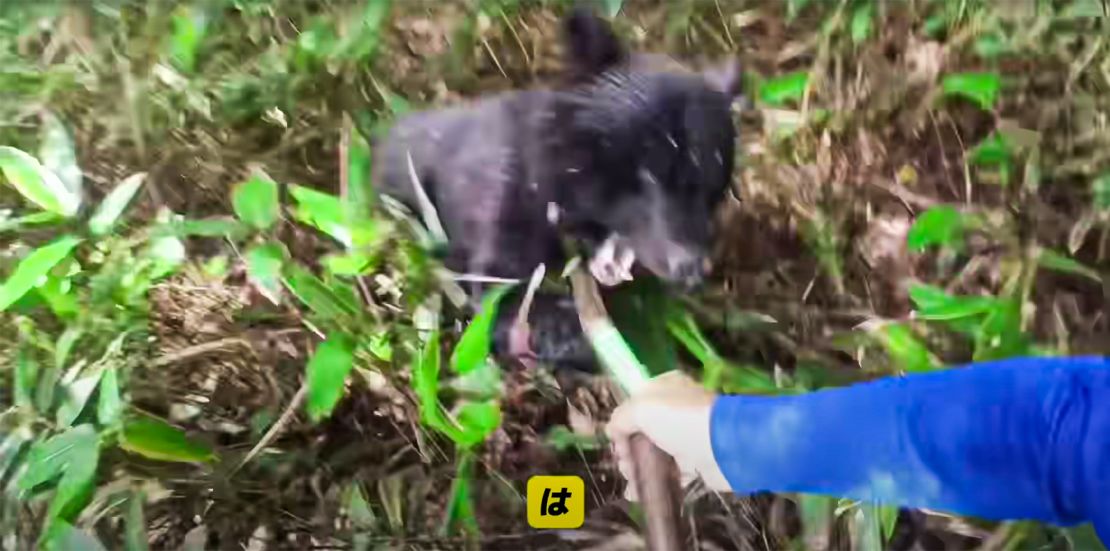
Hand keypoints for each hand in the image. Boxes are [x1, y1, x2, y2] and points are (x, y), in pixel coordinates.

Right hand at [605, 371, 731, 499]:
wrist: (724, 446)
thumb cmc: (680, 420)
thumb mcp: (641, 409)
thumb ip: (621, 418)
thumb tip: (611, 430)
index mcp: (665, 387)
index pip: (636, 402)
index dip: (623, 421)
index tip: (615, 440)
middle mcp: (676, 408)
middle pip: (643, 429)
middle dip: (628, 448)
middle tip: (624, 463)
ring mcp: (686, 434)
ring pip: (655, 451)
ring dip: (638, 466)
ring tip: (631, 480)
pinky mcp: (695, 459)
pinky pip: (669, 471)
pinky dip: (654, 481)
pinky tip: (638, 492)